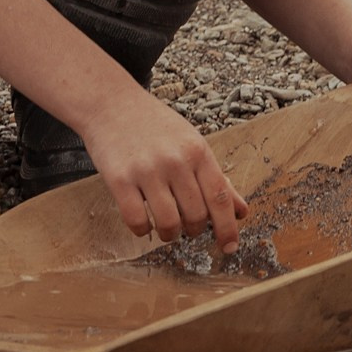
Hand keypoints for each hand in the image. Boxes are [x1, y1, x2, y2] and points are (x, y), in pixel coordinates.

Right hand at [81, 89, 248, 252]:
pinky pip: (136, 220)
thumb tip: (241, 211)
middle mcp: (175, 160)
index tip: (229, 247)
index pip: (220, 198)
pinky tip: (143, 223)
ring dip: (170, 234)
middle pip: (196, 215)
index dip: (228, 228)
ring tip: (166, 228)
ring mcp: (146, 170)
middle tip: (188, 227)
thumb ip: (215, 177)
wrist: (110, 103)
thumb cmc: (153, 125)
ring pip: (169, 222)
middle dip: (194, 230)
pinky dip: (143, 230)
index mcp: (197, 151)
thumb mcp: (191, 143)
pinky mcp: (119, 178)